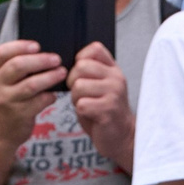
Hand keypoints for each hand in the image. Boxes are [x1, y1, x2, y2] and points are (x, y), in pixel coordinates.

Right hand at [0, 38, 66, 146]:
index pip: (2, 53)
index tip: (36, 46)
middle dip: (40, 60)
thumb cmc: (4, 101)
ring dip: (49, 77)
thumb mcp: (0, 81)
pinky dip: (50, 96)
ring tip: (61, 72)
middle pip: (18, 66)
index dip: (20, 46)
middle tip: (56, 59)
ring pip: (31, 85)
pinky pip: (39, 101)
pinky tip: (53, 95)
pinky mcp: (20, 114)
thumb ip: (13, 66)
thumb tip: (42, 52)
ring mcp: (7, 100)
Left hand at [67, 42, 133, 169]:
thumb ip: (89, 72)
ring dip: (76, 98)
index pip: (94, 49)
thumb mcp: (100, 85)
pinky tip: (90, 114)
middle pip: (81, 67)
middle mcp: (116, 78)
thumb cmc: (104, 110)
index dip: (80, 59)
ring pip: (79, 86)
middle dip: (73, 82)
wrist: (121, 135)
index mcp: (113, 69)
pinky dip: (80, 111)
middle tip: (80, 94)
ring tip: (86, 105)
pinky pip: (82, 104)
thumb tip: (63, 65)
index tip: (81, 75)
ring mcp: (114, 94)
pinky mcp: (108, 110)